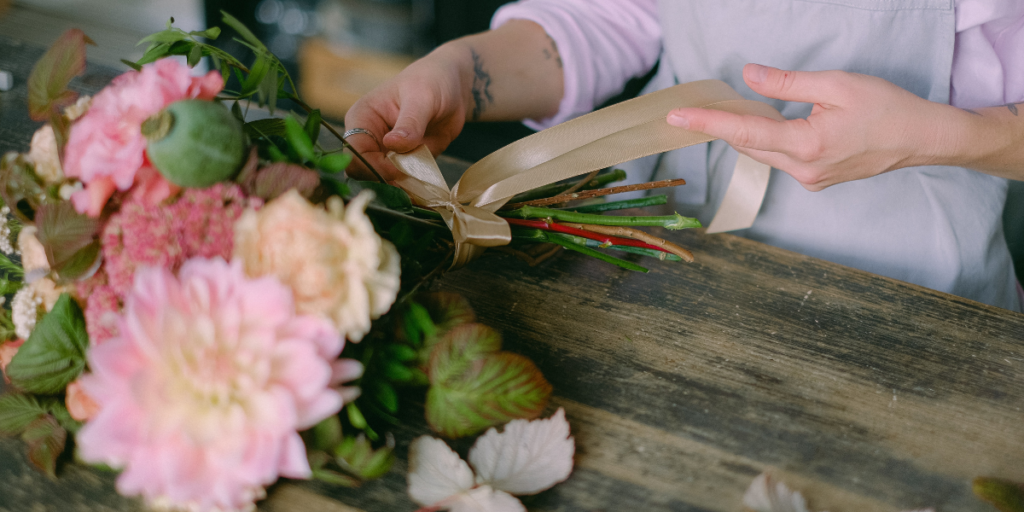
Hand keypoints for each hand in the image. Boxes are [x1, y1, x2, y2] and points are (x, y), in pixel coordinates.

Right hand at [343, 46, 468, 181]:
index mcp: (362, 118)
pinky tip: (425, 186)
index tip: (397, 171)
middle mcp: (369, 138)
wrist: (454, 88)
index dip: (372, 166)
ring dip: (400, 187)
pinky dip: (413, 188)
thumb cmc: (432, 82)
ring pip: (382, 181)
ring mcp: (386, 153)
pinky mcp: (404, 163)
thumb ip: (410, 123)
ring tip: (420, 183)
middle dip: (385, 180)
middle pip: (364, 172)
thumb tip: (391, 144)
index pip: (354, 152)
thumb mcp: (422, 98)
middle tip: (410, 180)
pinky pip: (403, 183)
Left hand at [666, 64, 954, 190]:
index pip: (743, 132)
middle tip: (695, 108)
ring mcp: (810, 179)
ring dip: (747, 132)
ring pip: (764, 153)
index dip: (707, 122)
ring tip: (730, 110)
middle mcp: (802, 170)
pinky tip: (766, 123)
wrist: (923, 139)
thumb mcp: (835, 85)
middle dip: (722, 126)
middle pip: (748, 145)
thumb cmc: (887, 108)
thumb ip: (787, 83)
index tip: (677, 117)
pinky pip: (781, 158)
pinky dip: (769, 140)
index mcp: (805, 145)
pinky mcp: (816, 179)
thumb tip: (748, 77)